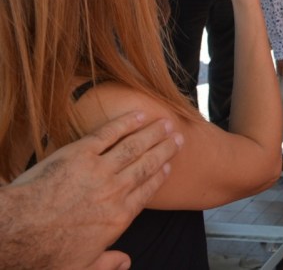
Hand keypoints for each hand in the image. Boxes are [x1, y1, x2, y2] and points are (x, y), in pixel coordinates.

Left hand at [5, 112, 181, 268]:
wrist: (18, 231)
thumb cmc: (45, 253)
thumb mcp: (81, 268)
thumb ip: (107, 263)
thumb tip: (125, 263)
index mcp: (118, 217)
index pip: (147, 190)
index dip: (161, 175)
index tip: (170, 164)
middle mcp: (115, 190)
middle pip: (147, 165)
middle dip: (165, 149)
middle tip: (177, 137)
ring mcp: (99, 170)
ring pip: (134, 146)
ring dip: (152, 133)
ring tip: (166, 123)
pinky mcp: (80, 154)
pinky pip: (108, 134)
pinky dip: (125, 123)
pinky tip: (138, 115)